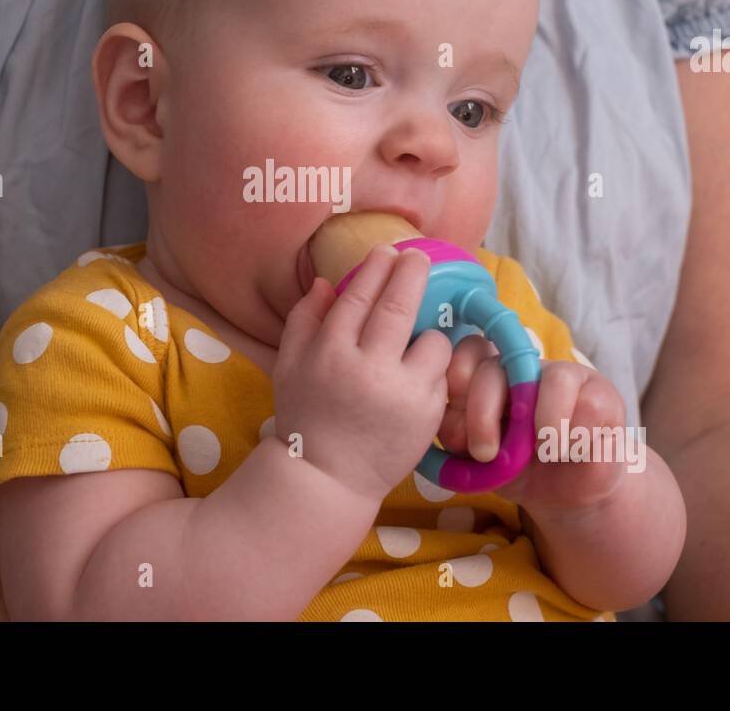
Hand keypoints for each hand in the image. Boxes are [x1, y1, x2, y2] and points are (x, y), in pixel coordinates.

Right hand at [272, 243, 453, 502]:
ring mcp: (401, 392)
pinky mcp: (426, 414)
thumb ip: (303, 319)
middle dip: (413, 272)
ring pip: (432, 341)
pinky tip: (419, 375)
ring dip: (428, 333)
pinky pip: (441, 376)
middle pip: (399, 305)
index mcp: (329, 352)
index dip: (376, 268)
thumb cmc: (306, 415)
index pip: (358, 296)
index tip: (387, 251)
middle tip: (420, 257)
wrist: (326, 477)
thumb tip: (325, 281)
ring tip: (417, 339)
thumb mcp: (289, 365)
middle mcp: (366, 368)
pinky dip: (432, 371)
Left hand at [437, 340, 625, 512]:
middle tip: (485, 453)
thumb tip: (453, 429)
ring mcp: (561, 374)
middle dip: (483, 413)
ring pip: (553, 379)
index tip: (455, 413)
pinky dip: (575, 438)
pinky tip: (571, 452)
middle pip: (495, 367)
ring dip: (543, 427)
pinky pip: (588, 406)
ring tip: (545, 453)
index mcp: (485, 377)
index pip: (467, 352)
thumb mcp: (478, 460)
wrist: (566, 493)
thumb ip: (460, 438)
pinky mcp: (600, 392)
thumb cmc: (516, 469)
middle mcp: (521, 367)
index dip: (457, 376)